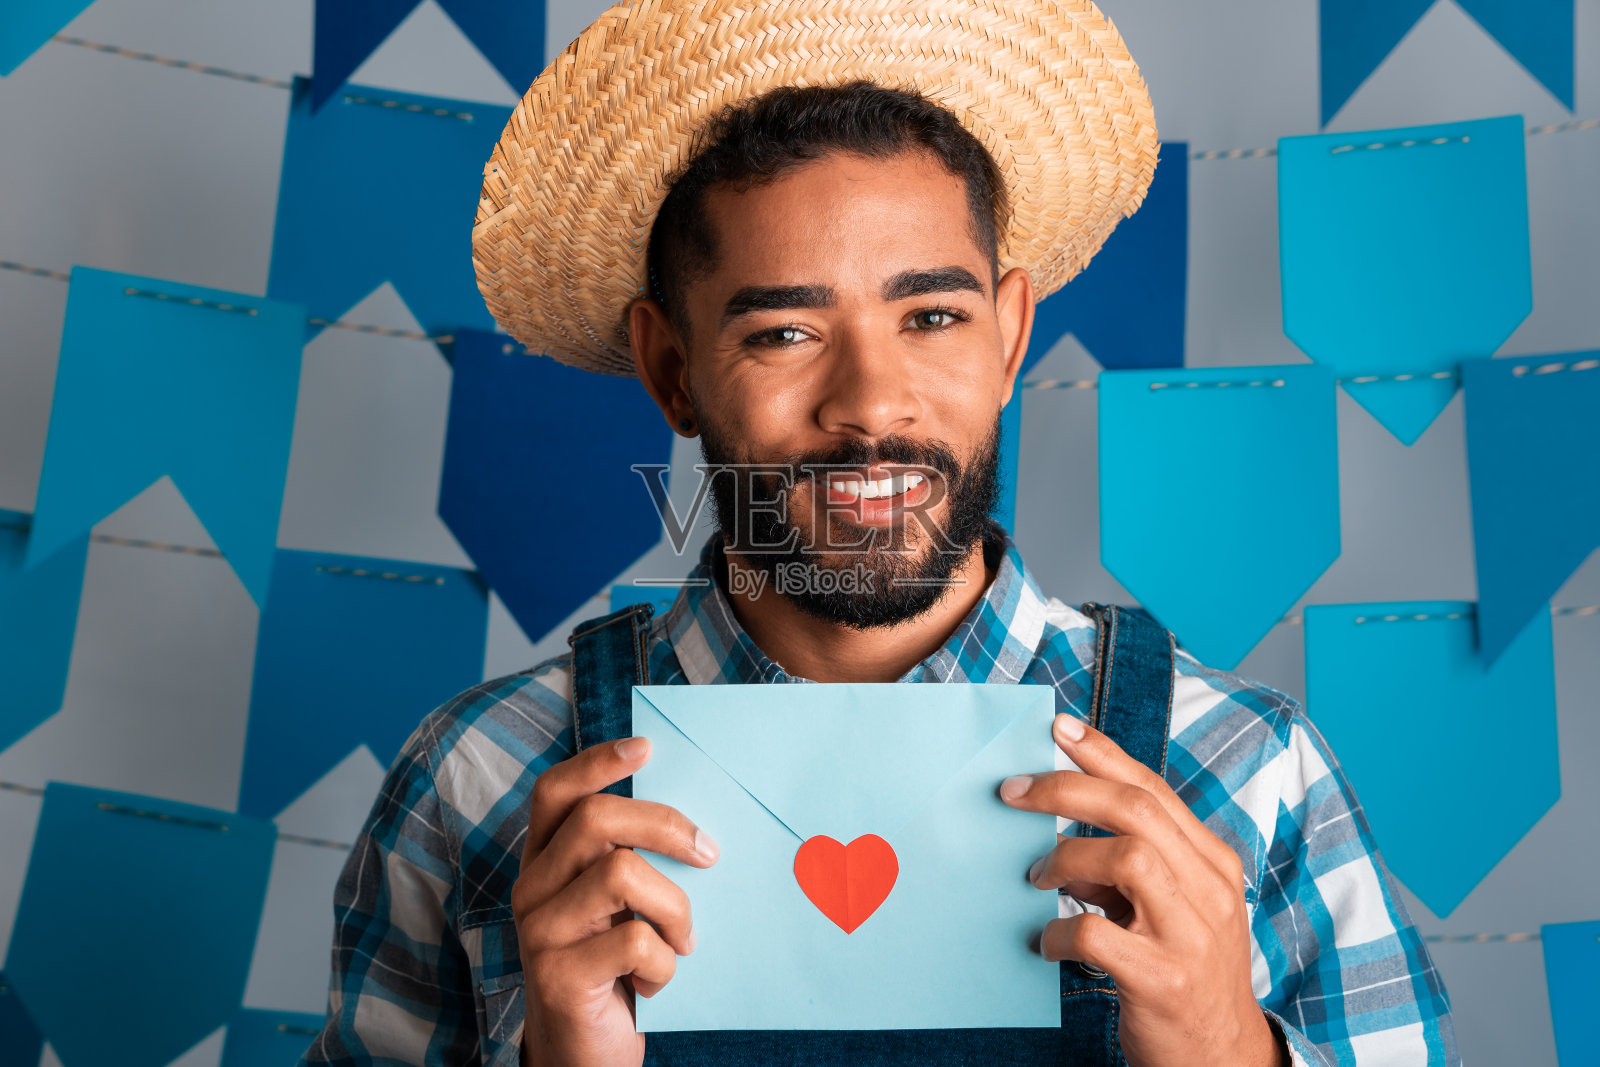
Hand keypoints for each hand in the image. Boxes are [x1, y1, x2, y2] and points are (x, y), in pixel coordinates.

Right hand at [514, 736, 719, 1066]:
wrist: (585, 1056)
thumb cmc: (615, 971)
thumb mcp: (621, 908)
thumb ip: (633, 862)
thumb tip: (694, 821)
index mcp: (545, 862)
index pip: (555, 793)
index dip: (596, 763)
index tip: (646, 748)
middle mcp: (532, 888)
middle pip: (595, 821)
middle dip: (665, 826)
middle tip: (709, 852)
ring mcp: (538, 933)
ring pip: (620, 875)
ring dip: (675, 908)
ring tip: (682, 941)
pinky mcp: (557, 977)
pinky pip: (634, 943)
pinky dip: (665, 962)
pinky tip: (657, 983)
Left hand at [1000, 714, 1285, 1066]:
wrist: (1222, 1058)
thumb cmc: (1186, 972)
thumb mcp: (1171, 910)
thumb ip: (1129, 869)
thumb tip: (1059, 835)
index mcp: (1213, 863)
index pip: (1155, 789)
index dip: (1103, 753)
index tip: (1058, 729)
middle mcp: (1210, 890)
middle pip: (1137, 811)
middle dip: (1066, 790)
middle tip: (1013, 794)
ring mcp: (1190, 935)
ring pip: (1126, 859)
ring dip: (1065, 860)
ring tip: (1036, 879)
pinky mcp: (1163, 980)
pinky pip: (1097, 935)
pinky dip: (1059, 931)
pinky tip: (1045, 942)